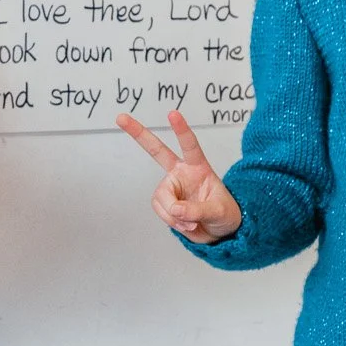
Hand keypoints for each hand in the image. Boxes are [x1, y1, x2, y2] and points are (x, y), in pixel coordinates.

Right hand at [118, 109, 243, 243]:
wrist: (218, 232)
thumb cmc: (224, 215)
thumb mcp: (219, 212)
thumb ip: (198, 209)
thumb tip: (175, 209)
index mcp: (198, 167)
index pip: (189, 145)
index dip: (181, 130)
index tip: (172, 113)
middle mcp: (181, 173)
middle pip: (156, 151)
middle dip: (138, 134)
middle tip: (120, 118)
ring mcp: (171, 187)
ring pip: (161, 197)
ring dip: (174, 214)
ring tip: (192, 223)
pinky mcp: (164, 202)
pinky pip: (161, 210)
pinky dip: (172, 221)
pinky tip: (185, 225)